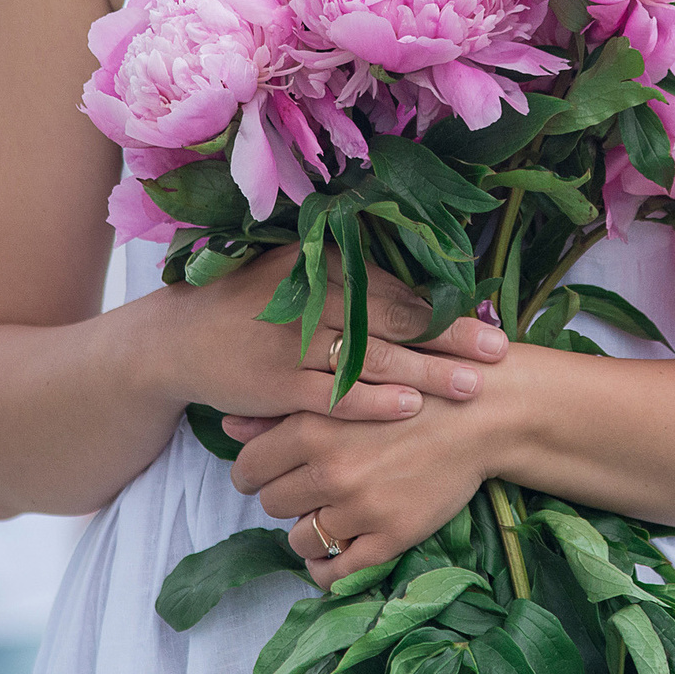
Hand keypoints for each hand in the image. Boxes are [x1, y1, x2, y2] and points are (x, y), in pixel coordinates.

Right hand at [151, 244, 507, 427]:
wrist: (176, 340)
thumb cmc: (246, 307)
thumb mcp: (292, 275)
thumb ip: (345, 280)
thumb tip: (415, 291)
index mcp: (318, 266)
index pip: (393, 286)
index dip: (443, 306)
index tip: (487, 319)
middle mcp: (310, 299)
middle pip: (394, 318)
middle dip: (451, 337)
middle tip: (498, 350)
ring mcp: (293, 343)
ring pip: (373, 358)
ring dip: (427, 372)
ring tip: (472, 385)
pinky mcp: (277, 384)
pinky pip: (335, 394)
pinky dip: (374, 401)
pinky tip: (410, 408)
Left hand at [222, 390, 498, 589]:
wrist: (480, 413)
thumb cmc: (412, 389)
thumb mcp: (346, 389)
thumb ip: (284, 409)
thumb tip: (229, 425)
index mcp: (314, 427)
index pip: (249, 468)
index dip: (254, 473)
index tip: (269, 473)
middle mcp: (331, 470)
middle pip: (272, 504)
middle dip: (285, 498)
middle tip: (306, 488)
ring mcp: (360, 507)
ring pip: (299, 539)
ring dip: (307, 531)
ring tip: (328, 513)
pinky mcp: (390, 536)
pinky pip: (335, 571)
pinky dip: (325, 569)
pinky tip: (332, 554)